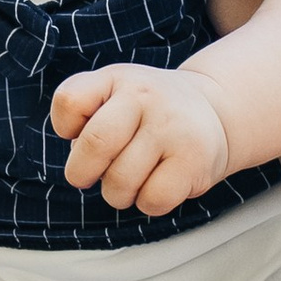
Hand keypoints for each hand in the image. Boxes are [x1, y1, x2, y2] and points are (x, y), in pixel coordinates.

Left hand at [49, 61, 231, 215]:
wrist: (214, 110)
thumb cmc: (149, 111)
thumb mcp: (113, 92)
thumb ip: (82, 114)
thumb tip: (80, 159)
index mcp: (118, 78)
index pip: (70, 101)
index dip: (65, 129)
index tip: (80, 133)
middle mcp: (146, 96)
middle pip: (94, 145)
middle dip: (82, 173)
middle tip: (90, 176)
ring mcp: (172, 128)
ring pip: (120, 183)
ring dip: (118, 193)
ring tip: (134, 177)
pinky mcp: (194, 161)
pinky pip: (151, 200)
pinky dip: (149, 203)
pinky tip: (159, 183)